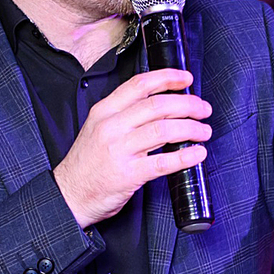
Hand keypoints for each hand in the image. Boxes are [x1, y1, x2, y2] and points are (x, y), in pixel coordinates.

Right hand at [52, 69, 210, 227]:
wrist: (69, 195)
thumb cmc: (87, 164)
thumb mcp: (98, 129)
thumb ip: (124, 115)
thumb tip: (162, 107)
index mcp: (104, 111)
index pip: (140, 85)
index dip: (167, 78)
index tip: (187, 79)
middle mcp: (112, 126)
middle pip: (157, 105)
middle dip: (187, 104)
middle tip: (204, 109)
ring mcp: (119, 150)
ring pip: (163, 130)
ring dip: (191, 128)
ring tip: (204, 131)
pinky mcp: (128, 174)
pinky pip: (163, 162)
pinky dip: (185, 157)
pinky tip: (198, 154)